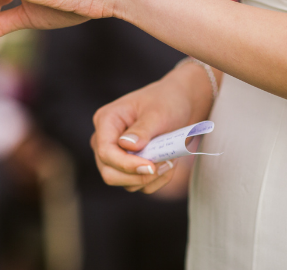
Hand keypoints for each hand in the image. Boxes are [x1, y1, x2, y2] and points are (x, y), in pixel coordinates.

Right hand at [91, 60, 214, 194]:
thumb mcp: (158, 112)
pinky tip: (168, 165)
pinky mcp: (128, 165)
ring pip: (124, 183)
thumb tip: (127, 146)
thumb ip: (142, 130)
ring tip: (170, 161)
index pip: (105, 151)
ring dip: (151, 178)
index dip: (126, 164)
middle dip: (138, 175)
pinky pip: (138, 185)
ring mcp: (116, 155)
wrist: (181, 104)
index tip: (151, 166)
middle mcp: (105, 140)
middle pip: (109, 173)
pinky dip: (156, 181)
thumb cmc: (168, 102)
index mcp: (106, 121)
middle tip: (164, 166)